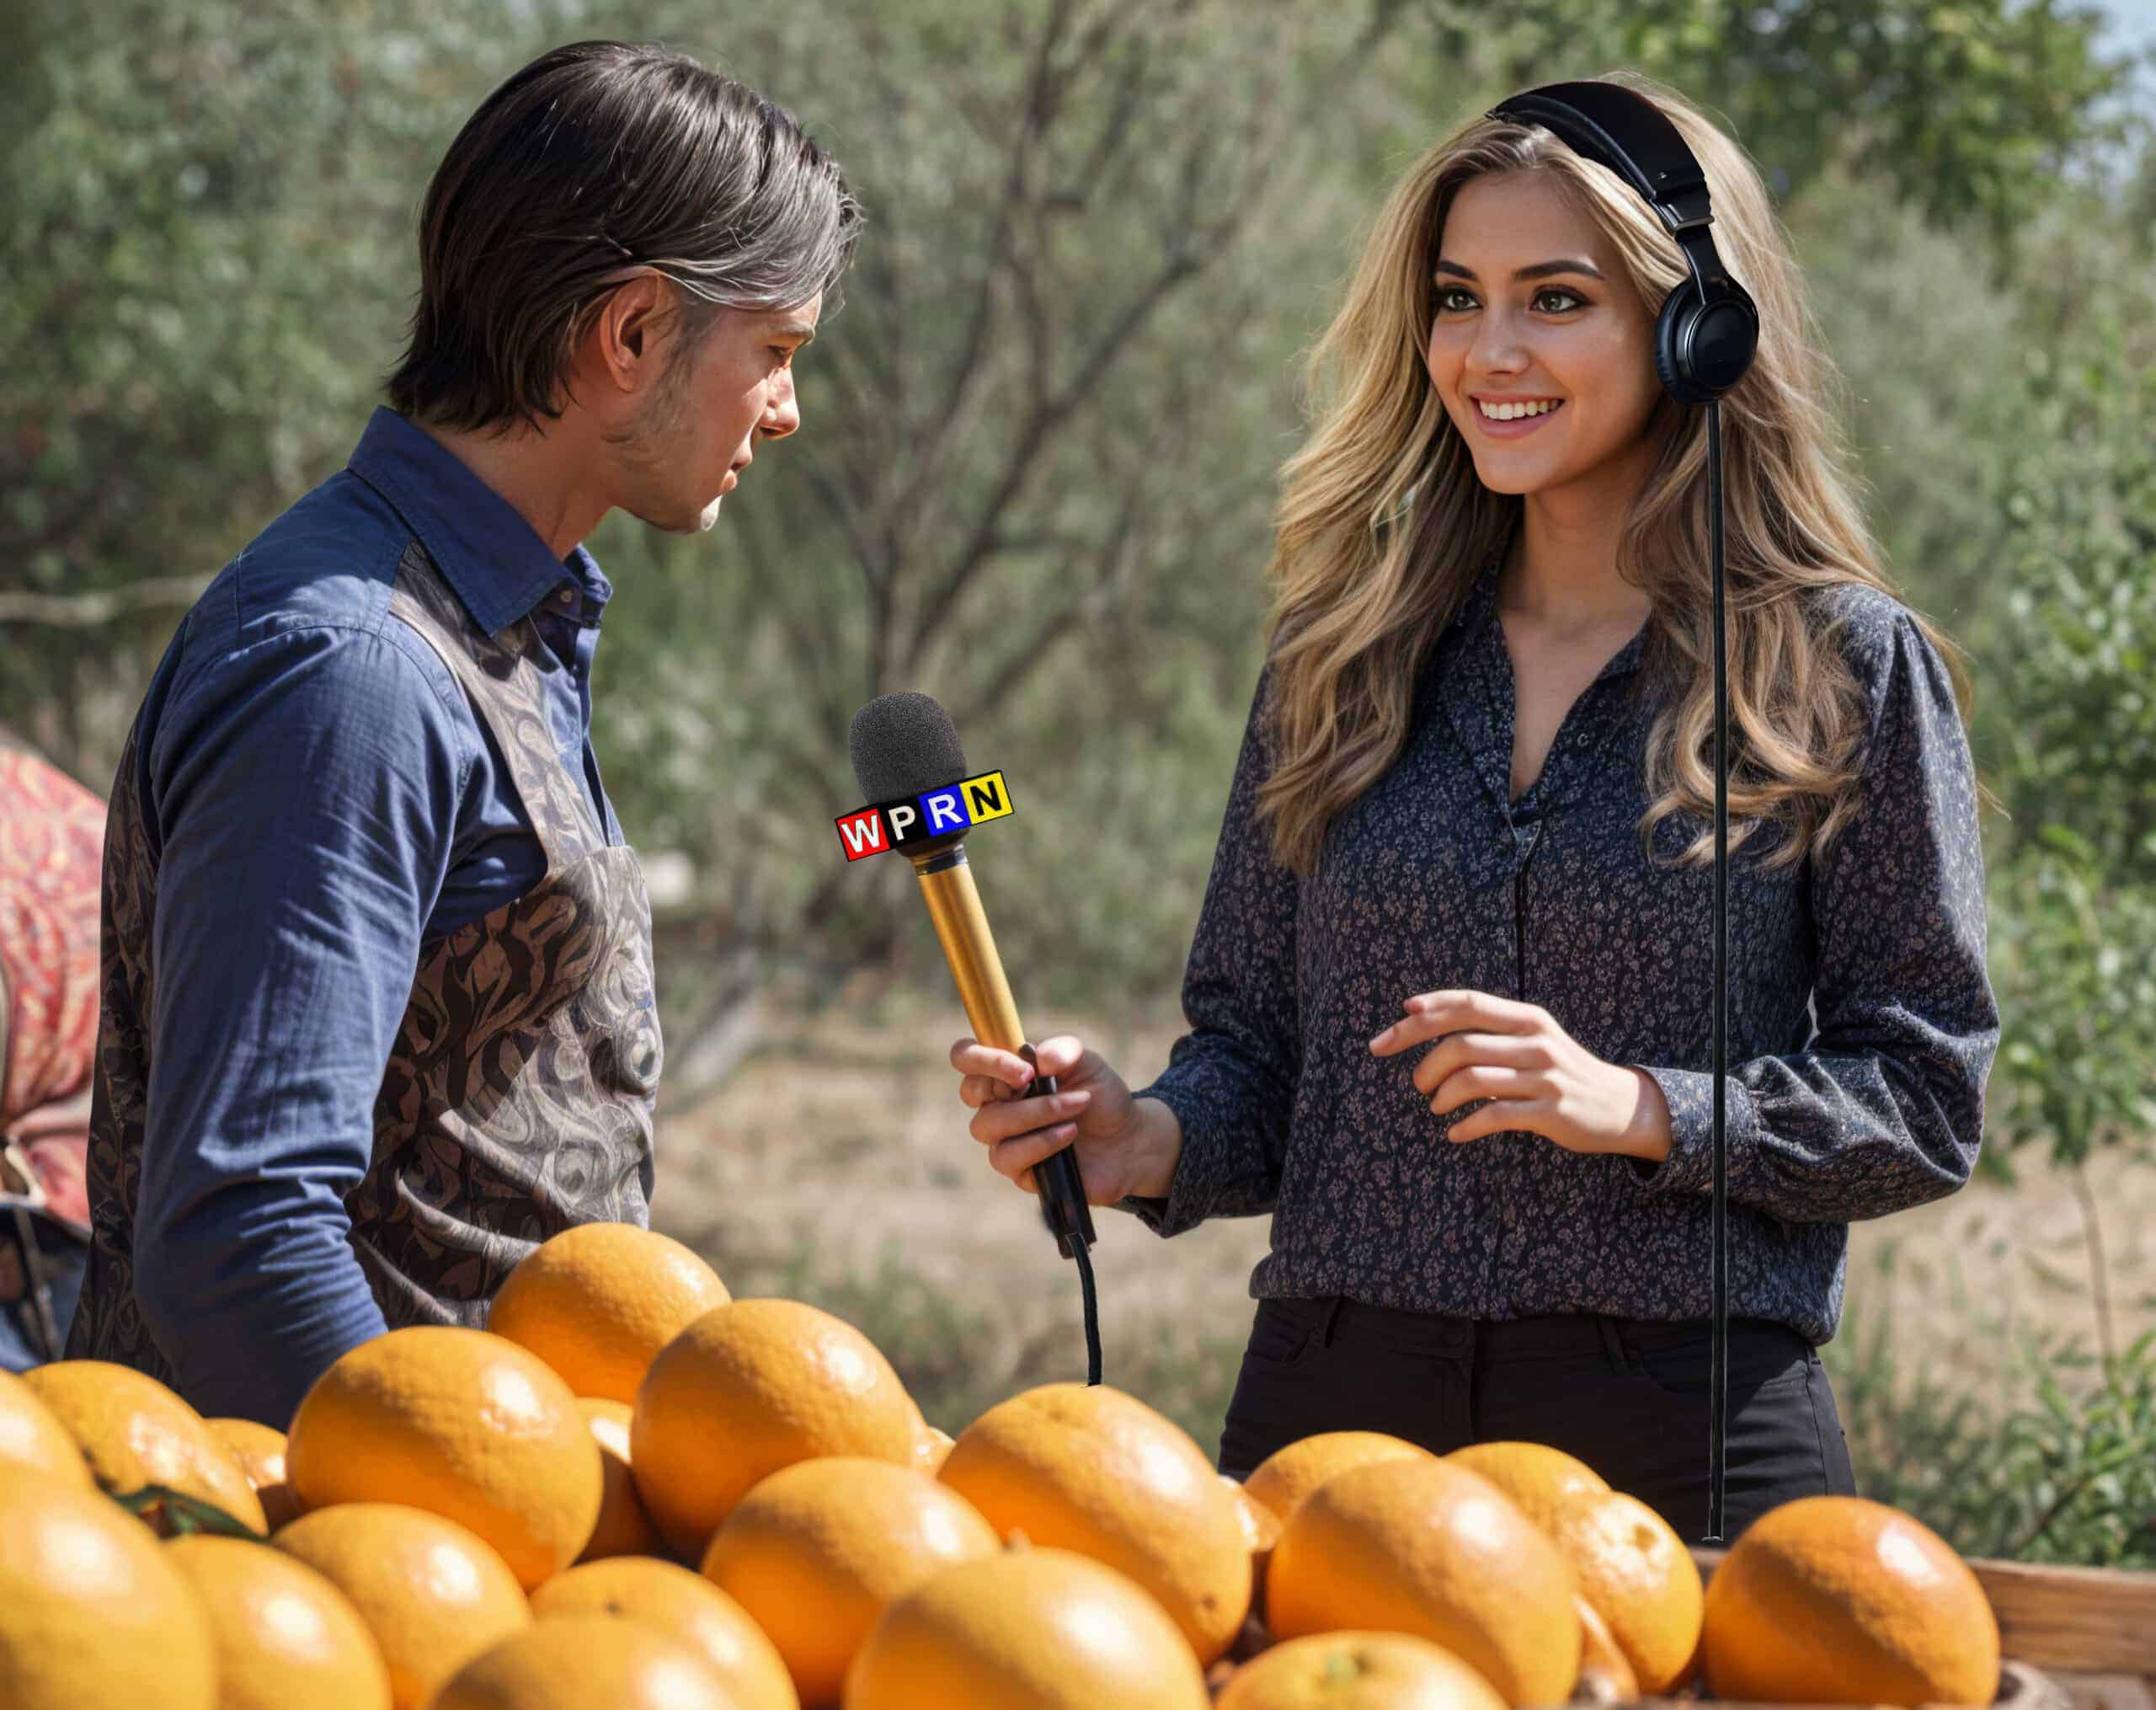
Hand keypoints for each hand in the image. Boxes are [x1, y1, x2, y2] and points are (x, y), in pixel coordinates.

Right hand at [947, 1034, 1170, 1203]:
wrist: (1128, 1141)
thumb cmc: (1101, 1097)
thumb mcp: (1088, 1063)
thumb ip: (1063, 1050)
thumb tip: (1036, 1059)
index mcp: (1007, 1072)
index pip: (967, 1057)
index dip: (982, 1058)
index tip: (1023, 1067)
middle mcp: (998, 1104)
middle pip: (969, 1091)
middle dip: (1000, 1082)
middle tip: (1033, 1079)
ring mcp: (1005, 1139)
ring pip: (987, 1125)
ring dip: (1034, 1113)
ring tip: (1074, 1107)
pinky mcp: (1018, 1170)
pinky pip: (1008, 1157)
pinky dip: (1041, 1142)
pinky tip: (1068, 1134)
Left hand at [1368, 989, 1669, 1160]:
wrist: (1620, 1105)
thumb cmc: (1560, 1070)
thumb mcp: (1532, 1038)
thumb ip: (1489, 1029)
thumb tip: (1419, 1017)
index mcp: (1527, 1018)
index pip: (1468, 1002)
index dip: (1428, 1009)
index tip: (1396, 1020)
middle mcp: (1535, 1042)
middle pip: (1461, 1042)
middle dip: (1424, 1062)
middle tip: (1416, 1082)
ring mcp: (1543, 1077)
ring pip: (1472, 1079)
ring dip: (1442, 1095)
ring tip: (1436, 1105)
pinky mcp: (1549, 1111)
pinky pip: (1493, 1116)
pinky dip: (1465, 1127)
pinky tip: (1455, 1133)